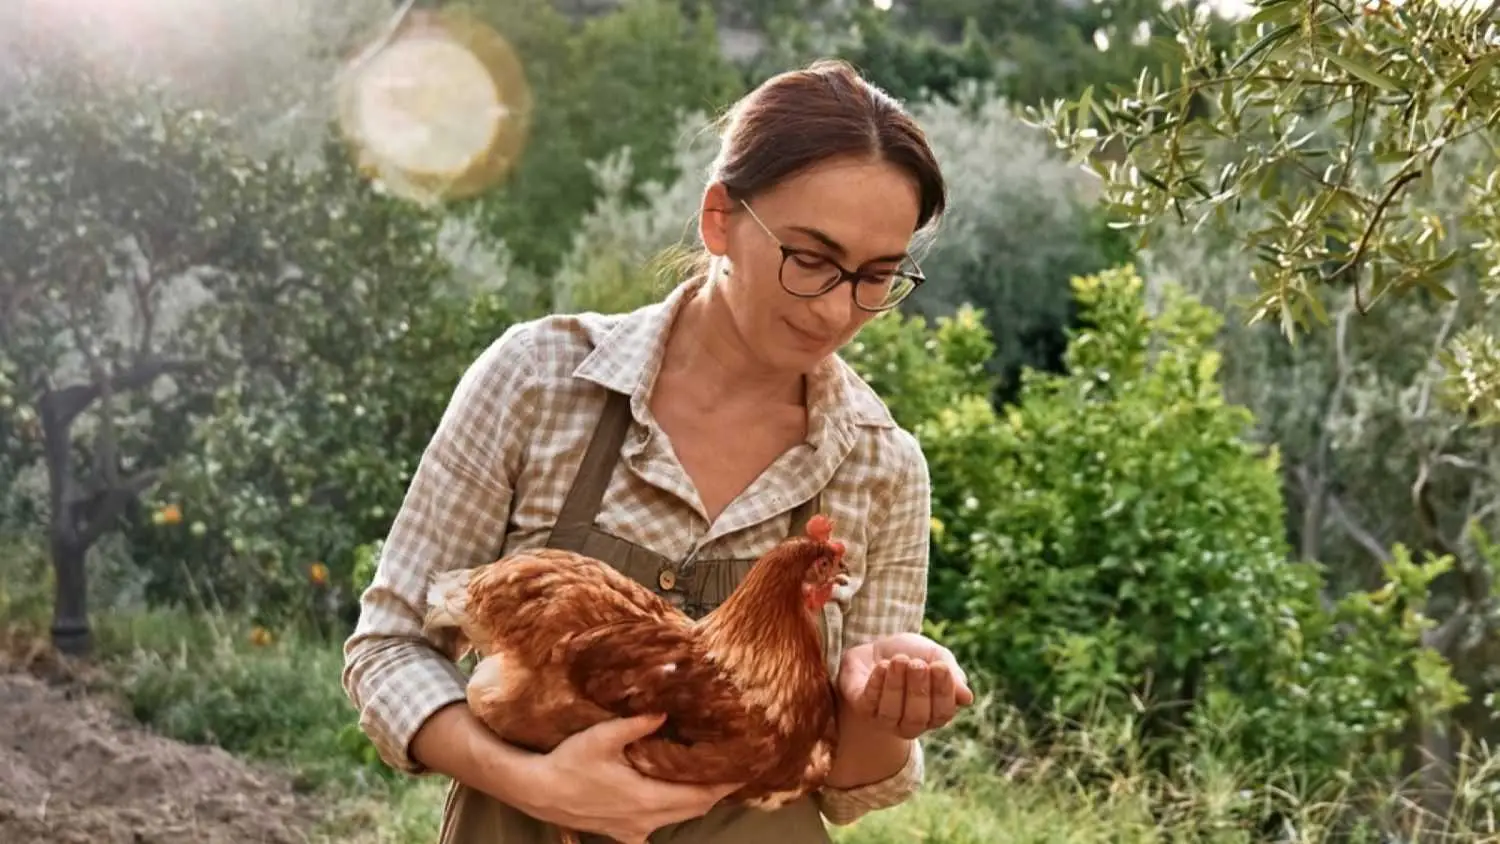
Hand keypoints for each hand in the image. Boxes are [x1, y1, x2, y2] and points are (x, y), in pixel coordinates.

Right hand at [524, 714, 741, 843]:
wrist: (537, 791)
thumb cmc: (569, 762)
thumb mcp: (602, 736)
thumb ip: (637, 723)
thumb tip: (666, 708)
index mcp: (647, 798)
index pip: (700, 795)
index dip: (725, 784)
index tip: (746, 769)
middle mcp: (646, 820)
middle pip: (694, 808)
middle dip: (716, 790)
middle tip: (733, 768)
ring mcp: (634, 830)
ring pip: (677, 817)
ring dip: (694, 800)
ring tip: (709, 777)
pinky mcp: (620, 832)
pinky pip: (654, 827)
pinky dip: (669, 813)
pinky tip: (669, 798)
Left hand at [837, 632, 974, 739]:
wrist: (877, 646)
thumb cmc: (913, 655)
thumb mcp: (936, 656)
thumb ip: (952, 674)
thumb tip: (966, 698)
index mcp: (934, 713)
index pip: (942, 712)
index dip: (943, 692)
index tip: (940, 666)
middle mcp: (910, 723)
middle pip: (917, 717)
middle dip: (918, 689)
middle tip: (917, 664)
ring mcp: (884, 719)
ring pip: (891, 713)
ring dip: (896, 685)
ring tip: (899, 661)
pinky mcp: (862, 708)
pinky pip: (869, 703)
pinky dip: (877, 684)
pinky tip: (882, 666)